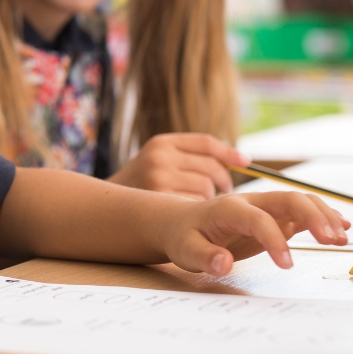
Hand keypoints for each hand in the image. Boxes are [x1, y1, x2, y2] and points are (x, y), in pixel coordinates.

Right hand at [111, 133, 248, 199]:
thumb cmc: (142, 183)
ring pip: (206, 187)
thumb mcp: (158, 159)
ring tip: (197, 200)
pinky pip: (196, 204)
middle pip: (211, 167)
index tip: (245, 162)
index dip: (229, 152)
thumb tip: (241, 160)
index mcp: (161, 142)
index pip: (205, 143)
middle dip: (222, 180)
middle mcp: (159, 157)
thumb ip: (189, 156)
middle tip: (223, 189)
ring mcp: (159, 178)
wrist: (107, 204)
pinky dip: (198, 209)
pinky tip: (187, 211)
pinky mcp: (161, 199)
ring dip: (209, 197)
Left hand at [160, 192, 349, 275]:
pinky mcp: (272, 217)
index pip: (257, 219)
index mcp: (227, 209)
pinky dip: (321, 218)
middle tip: (331, 240)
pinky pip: (300, 213)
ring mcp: (263, 208)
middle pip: (287, 200)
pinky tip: (339, 229)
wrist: (179, 224)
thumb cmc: (182, 237)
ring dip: (322, 216)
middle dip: (312, 216)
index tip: (287, 265)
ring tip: (341, 236)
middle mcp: (250, 203)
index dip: (274, 240)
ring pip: (299, 202)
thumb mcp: (184, 250)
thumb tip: (223, 264)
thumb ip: (204, 257)